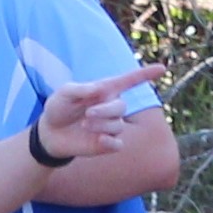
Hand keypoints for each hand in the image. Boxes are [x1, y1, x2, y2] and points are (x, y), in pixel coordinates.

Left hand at [33, 65, 159, 162]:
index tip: (162, 69)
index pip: (129, 81)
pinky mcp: (107, 144)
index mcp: (105, 90)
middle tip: (87, 114)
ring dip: (100, 125)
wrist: (51, 133)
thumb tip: (98, 89)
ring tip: (84, 125)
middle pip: (121, 107)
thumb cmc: (59, 108)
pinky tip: (99, 140)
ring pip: (117, 125)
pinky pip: (118, 143)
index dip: (146, 74)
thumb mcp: (64, 94)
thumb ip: (80, 89)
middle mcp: (111, 107)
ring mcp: (111, 126)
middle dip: (105, 110)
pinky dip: (109, 141)